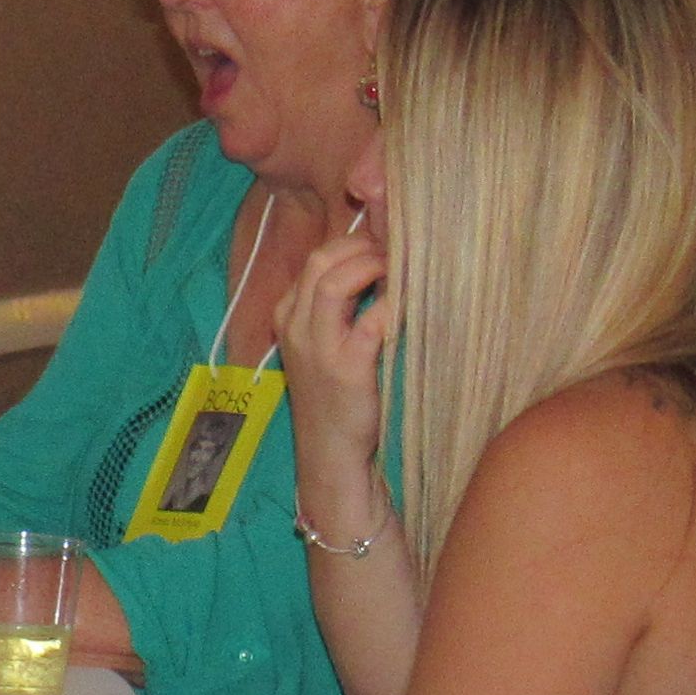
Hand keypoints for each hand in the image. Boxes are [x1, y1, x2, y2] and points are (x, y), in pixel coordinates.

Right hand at [274, 228, 393, 466]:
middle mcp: (295, 326)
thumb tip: (380, 261)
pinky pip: (370, 320)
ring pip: (334, 281)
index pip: (315, 258)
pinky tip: (408, 308)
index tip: (385, 243)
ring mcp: (317, 347)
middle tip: (396, 254)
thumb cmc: (336, 394)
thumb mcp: (324, 342)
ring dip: (373, 267)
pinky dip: (392, 306)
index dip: (353, 243)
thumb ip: (341, 305)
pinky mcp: (345, 369)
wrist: (330, 451)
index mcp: (288, 314)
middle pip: (321, 260)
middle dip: (362, 247)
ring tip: (400, 273)